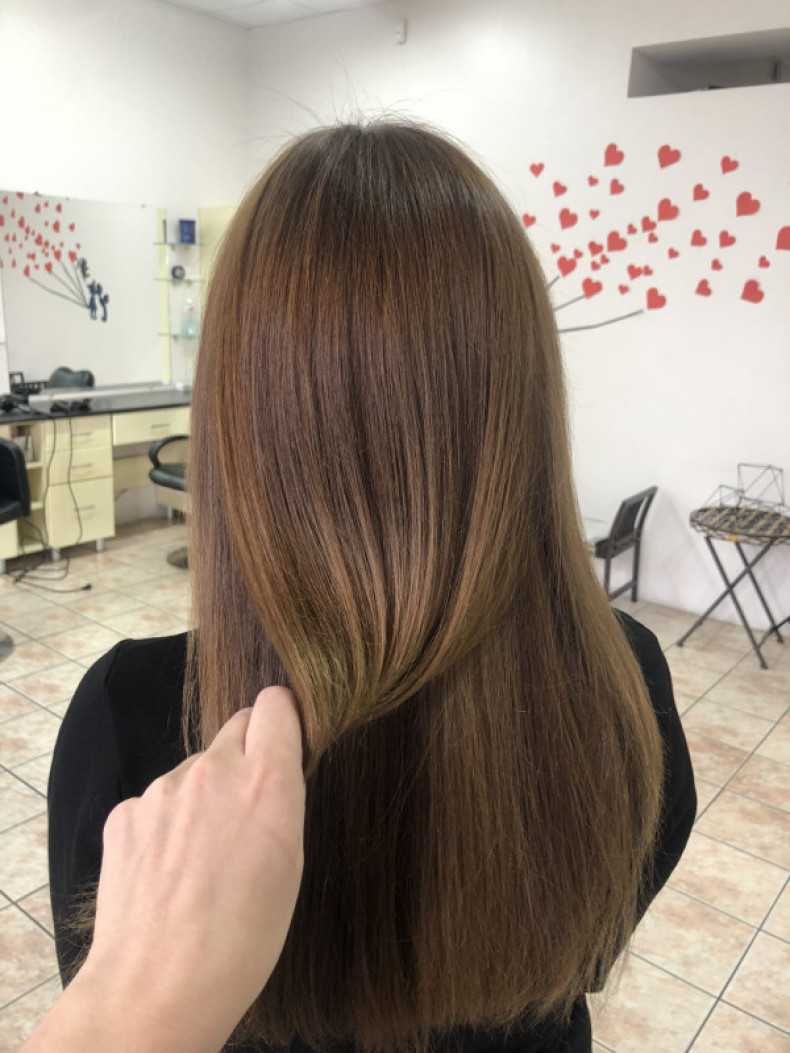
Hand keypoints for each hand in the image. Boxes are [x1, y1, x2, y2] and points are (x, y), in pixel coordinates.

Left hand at [25, 687, 304, 1052]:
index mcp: (266, 781)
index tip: (284, 745)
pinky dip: (166, 824)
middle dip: (247, 756)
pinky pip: (157, 801)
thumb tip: (274, 772)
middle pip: (236, 728)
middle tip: (247, 810)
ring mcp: (163, 789)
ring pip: (195, 769)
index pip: (277, 704)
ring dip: (204, 795)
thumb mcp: (291, 866)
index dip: (283, 723)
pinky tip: (168, 870)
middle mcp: (213, 771)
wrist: (156, 988)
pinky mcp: (126, 812)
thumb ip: (281, 801)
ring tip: (203, 859)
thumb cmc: (241, 941)